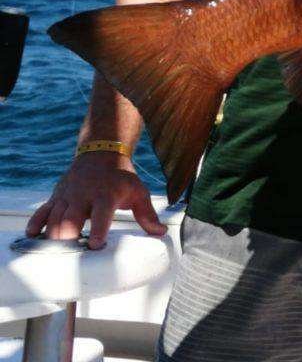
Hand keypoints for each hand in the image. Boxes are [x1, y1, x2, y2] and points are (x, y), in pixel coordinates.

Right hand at [25, 151, 166, 249]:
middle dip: (67, 237)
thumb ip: (147, 215)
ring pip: (54, 218)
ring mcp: (67, 197)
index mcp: (106, 194)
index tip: (95, 245)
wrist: (101, 153)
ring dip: (52, 236)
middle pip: (70, 218)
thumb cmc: (121, 177)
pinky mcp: (56, 198)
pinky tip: (33, 238)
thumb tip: (161, 233)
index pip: (101, 213)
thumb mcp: (138, 192)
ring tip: (56, 255)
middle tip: (71, 255)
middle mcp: (84, 195)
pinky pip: (41, 212)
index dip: (97, 229)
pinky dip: (35, 225)